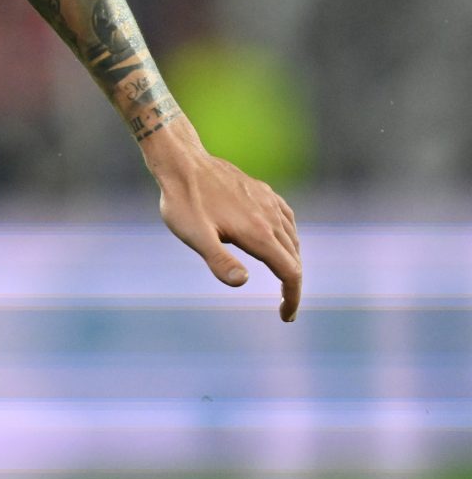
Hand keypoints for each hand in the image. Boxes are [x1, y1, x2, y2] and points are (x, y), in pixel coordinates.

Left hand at [144, 127, 302, 320]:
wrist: (182, 162)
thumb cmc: (184, 202)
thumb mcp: (194, 235)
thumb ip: (218, 260)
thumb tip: (242, 282)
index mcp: (259, 233)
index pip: (290, 272)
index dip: (292, 297)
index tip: (286, 316)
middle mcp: (271, 217)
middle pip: (294, 258)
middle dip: (292, 284)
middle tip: (283, 306)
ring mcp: (269, 202)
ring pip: (292, 238)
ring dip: (292, 261)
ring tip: (282, 279)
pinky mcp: (263, 192)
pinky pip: (286, 219)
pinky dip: (289, 237)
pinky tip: (279, 240)